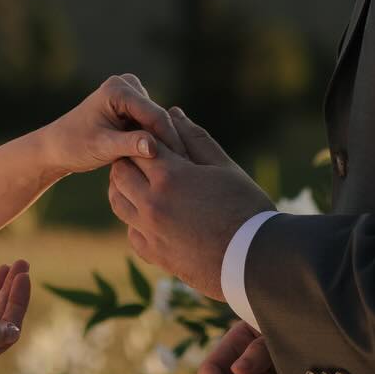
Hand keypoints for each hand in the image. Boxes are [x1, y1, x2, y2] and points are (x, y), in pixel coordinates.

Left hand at [38, 74, 177, 179]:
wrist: (58, 146)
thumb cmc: (74, 145)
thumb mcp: (102, 147)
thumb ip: (128, 145)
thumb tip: (154, 147)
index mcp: (117, 89)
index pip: (154, 114)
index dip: (171, 139)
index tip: (185, 164)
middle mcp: (126, 85)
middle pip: (159, 116)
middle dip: (171, 141)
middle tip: (188, 169)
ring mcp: (131, 94)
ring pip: (158, 121)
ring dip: (166, 142)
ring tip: (179, 169)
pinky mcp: (133, 105)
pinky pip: (152, 123)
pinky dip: (158, 141)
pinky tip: (168, 162)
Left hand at [107, 107, 273, 299]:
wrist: (257, 260)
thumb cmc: (246, 207)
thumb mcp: (224, 167)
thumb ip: (195, 139)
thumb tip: (174, 113)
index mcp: (170, 176)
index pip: (139, 145)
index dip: (144, 137)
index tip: (152, 137)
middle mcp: (152, 203)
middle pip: (120, 171)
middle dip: (130, 160)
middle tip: (149, 159)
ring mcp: (150, 231)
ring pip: (118, 201)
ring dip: (126, 188)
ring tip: (147, 184)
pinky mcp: (154, 255)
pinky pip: (131, 232)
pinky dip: (136, 221)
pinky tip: (156, 216)